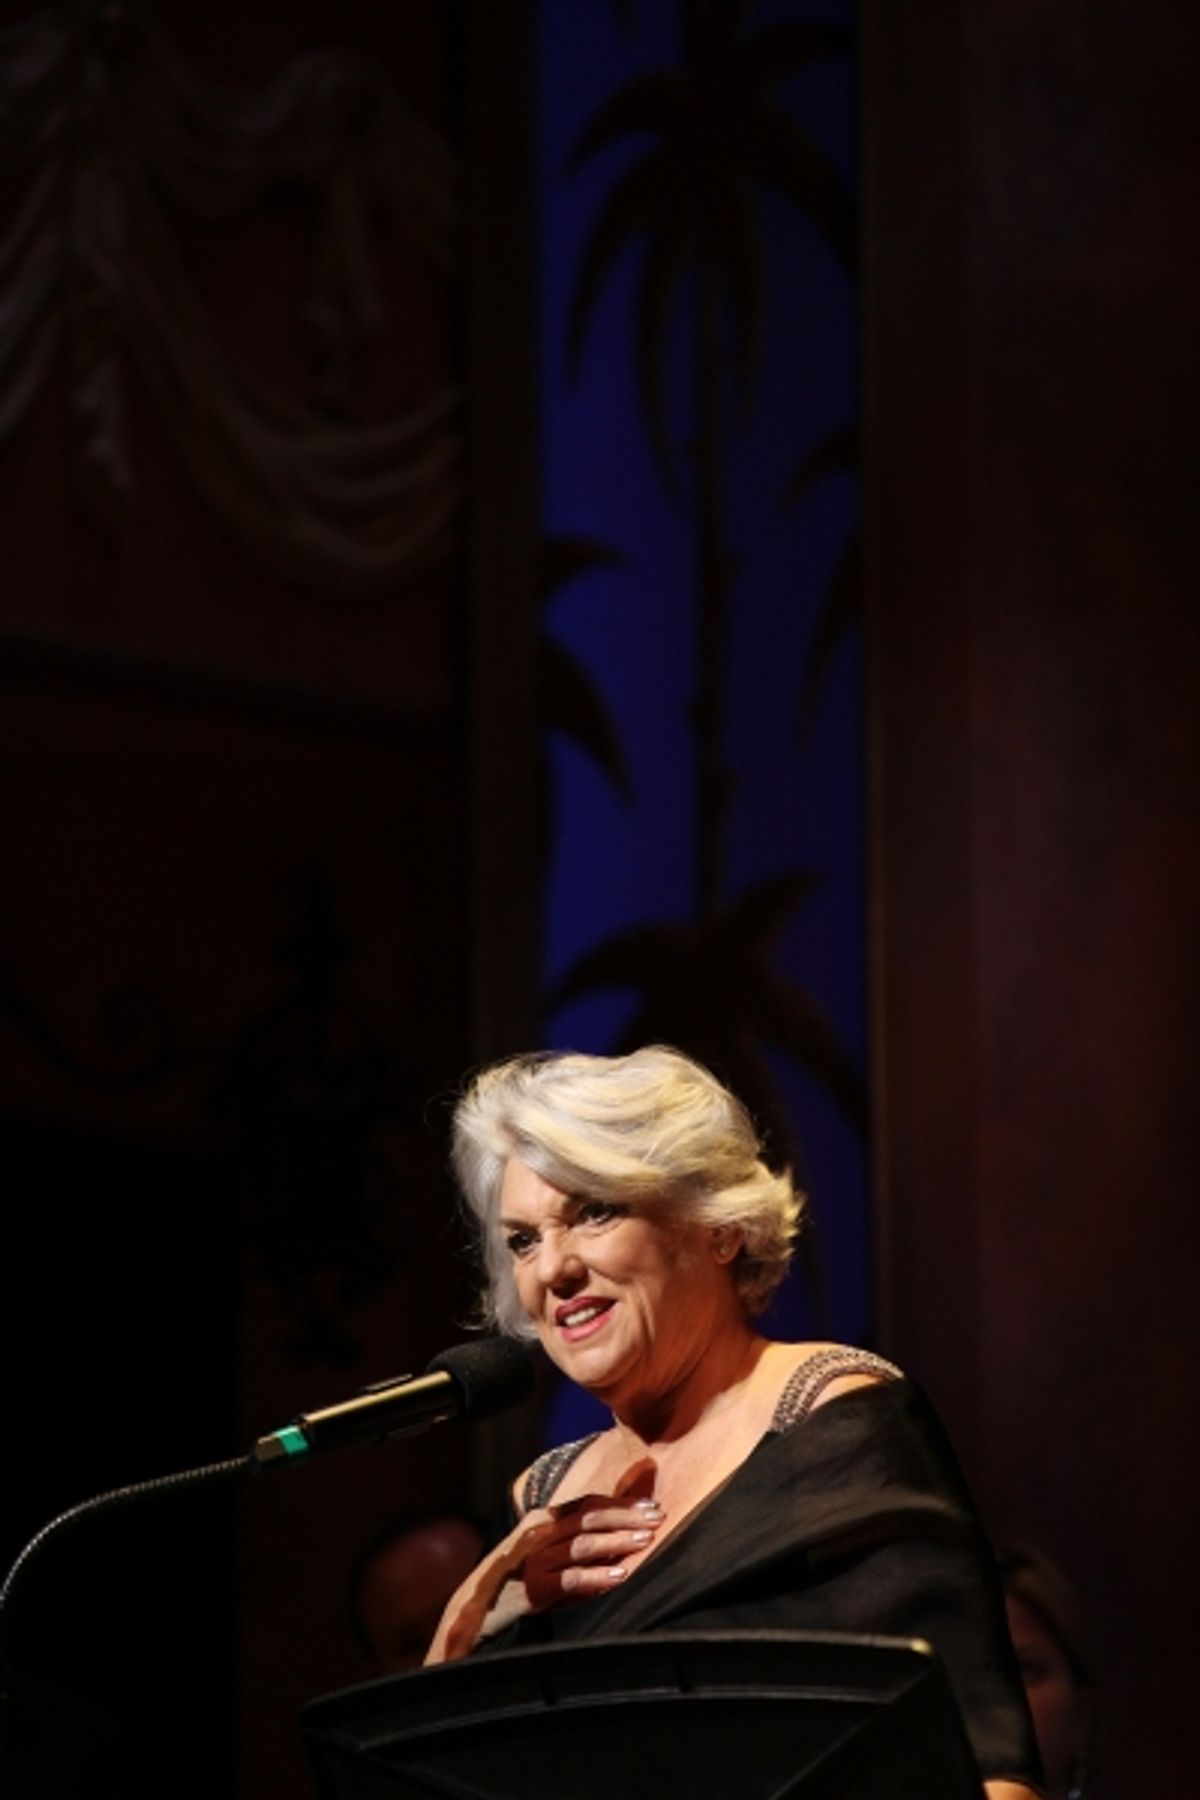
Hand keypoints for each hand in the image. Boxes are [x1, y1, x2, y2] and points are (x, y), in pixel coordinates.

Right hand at [523, 1459, 662, 1609]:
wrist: (481, 1607)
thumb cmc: (522, 1576)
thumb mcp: (546, 1549)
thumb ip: (576, 1536)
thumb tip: (622, 1529)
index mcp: (545, 1520)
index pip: (588, 1504)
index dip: (621, 1503)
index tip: (652, 1506)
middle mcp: (539, 1534)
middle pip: (588, 1519)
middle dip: (626, 1517)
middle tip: (657, 1519)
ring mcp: (535, 1561)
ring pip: (581, 1545)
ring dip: (616, 1541)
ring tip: (645, 1541)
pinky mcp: (533, 1589)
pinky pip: (568, 1580)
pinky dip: (595, 1576)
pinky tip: (618, 1577)